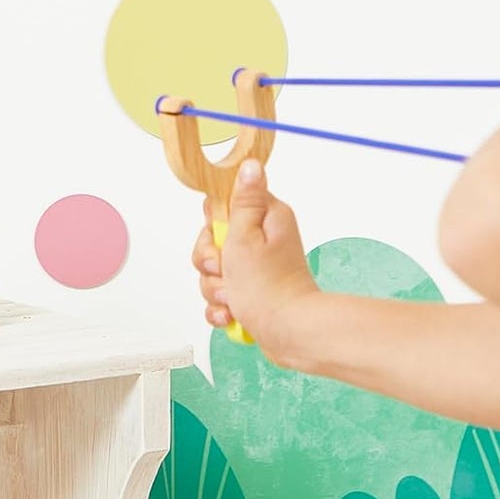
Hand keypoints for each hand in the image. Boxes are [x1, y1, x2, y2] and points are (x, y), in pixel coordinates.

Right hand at [191, 160, 318, 355]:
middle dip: (210, 262)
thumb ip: (242, 200)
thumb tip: (251, 164)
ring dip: (216, 289)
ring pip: (215, 272)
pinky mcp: (252, 294)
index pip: (226, 205)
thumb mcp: (246, 235)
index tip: (219, 239)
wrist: (289, 334)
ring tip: (233, 298)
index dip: (214, 224)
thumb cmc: (267, 286)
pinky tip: (232, 314)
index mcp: (266, 218)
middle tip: (223, 271)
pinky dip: (222, 308)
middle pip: (214, 241)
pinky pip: (222, 297)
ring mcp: (257, 270)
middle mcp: (263, 242)